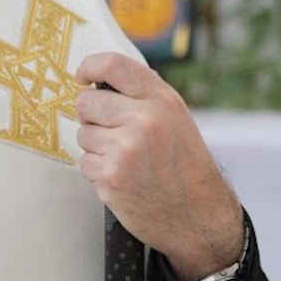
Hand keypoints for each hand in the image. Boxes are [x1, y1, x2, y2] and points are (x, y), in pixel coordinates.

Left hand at [74, 52, 245, 280]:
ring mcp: (125, 150)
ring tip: (125, 159)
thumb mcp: (176, 118)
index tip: (83, 77)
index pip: (112, 65)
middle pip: (86, 102)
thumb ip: (143, 96)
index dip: (89, 67)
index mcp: (161, 100)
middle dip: (91, 115)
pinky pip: (84, 162)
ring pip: (83, 134)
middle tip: (110, 130)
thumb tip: (100, 79)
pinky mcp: (110, 177)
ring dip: (96, 146)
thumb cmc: (185, 165)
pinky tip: (123, 177)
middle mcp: (144, 121)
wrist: (198, 215)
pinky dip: (98, 171)